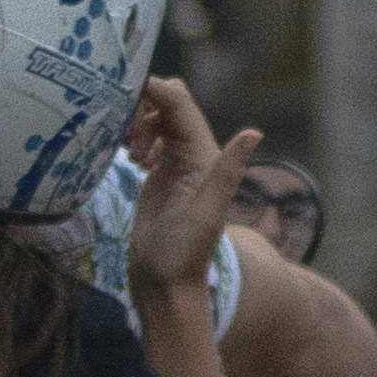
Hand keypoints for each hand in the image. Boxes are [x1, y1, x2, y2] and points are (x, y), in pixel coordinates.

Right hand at [121, 74, 259, 310]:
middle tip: (130, 141)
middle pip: (167, 104)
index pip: (179, 105)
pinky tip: (130, 159)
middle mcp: (192, 154)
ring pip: (154, 117)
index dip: (153, 91)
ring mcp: (173, 163)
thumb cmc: (184, 256)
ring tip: (131, 154)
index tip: (123, 91)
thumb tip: (254, 132)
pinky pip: (146, 138)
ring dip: (137, 123)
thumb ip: (226, 172)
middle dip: (143, 107)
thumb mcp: (205, 215)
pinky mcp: (157, 175)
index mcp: (204, 155)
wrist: (166, 285)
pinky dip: (133, 137)